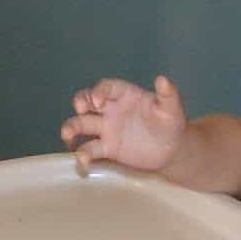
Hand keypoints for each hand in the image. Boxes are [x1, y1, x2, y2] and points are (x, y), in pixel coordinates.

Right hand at [60, 75, 186, 171]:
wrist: (171, 150)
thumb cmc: (170, 124)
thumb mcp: (172, 109)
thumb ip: (168, 94)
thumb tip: (163, 79)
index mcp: (125, 95)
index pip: (107, 87)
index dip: (99, 90)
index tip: (97, 100)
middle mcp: (111, 109)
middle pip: (88, 102)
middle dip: (80, 103)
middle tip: (80, 109)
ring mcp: (106, 129)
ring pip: (82, 125)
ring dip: (71, 128)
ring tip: (68, 136)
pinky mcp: (107, 148)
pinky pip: (90, 149)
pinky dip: (83, 155)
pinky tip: (84, 161)